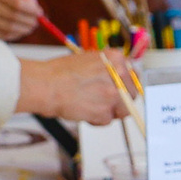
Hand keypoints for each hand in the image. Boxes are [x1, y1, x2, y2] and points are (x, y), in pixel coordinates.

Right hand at [0, 0, 41, 41]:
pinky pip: (2, 35)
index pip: (16, 2)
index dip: (31, 10)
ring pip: (8, 28)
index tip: (39, 13)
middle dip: (29, 21)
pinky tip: (20, 32)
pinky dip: (14, 35)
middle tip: (37, 22)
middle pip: (13, 16)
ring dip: (23, 30)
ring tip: (30, 28)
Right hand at [15, 50, 130, 124]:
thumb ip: (107, 68)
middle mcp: (118, 75)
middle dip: (121, 101)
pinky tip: (84, 111)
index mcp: (115, 59)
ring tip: (91, 106)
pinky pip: (107, 120)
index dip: (126, 85)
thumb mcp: (89, 60)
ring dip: (109, 112)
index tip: (122, 91)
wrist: (46, 85)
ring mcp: (113, 94)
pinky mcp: (105, 112)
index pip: (133, 75)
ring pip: (122, 110)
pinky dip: (96, 120)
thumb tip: (117, 78)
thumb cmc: (60, 73)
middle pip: (132, 94)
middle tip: (106, 102)